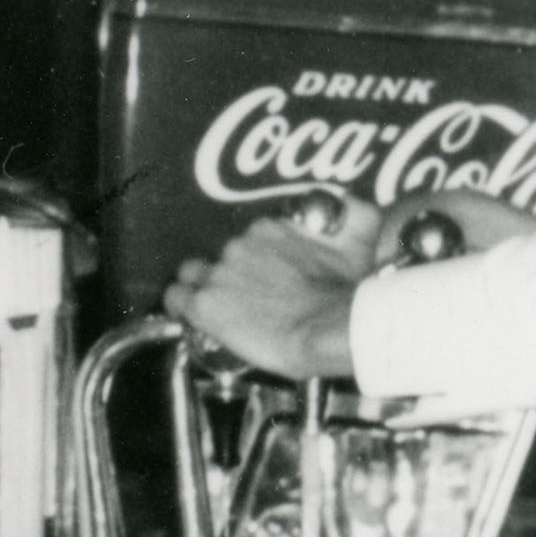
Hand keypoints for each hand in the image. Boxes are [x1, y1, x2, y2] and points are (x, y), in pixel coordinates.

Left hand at [166, 216, 371, 382]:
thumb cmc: (350, 294)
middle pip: (221, 257)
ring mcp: (219, 274)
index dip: (257, 261)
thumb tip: (350, 206)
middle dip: (233, 275)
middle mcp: (239, 245)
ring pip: (196, 276)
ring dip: (210, 290)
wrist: (335, 330)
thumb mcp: (359, 242)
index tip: (270, 276)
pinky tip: (198, 318)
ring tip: (232, 311)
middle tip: (253, 298)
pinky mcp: (204, 304)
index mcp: (270, 229)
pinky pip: (176, 298)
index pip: (248, 239)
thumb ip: (352, 215)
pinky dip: (182, 307)